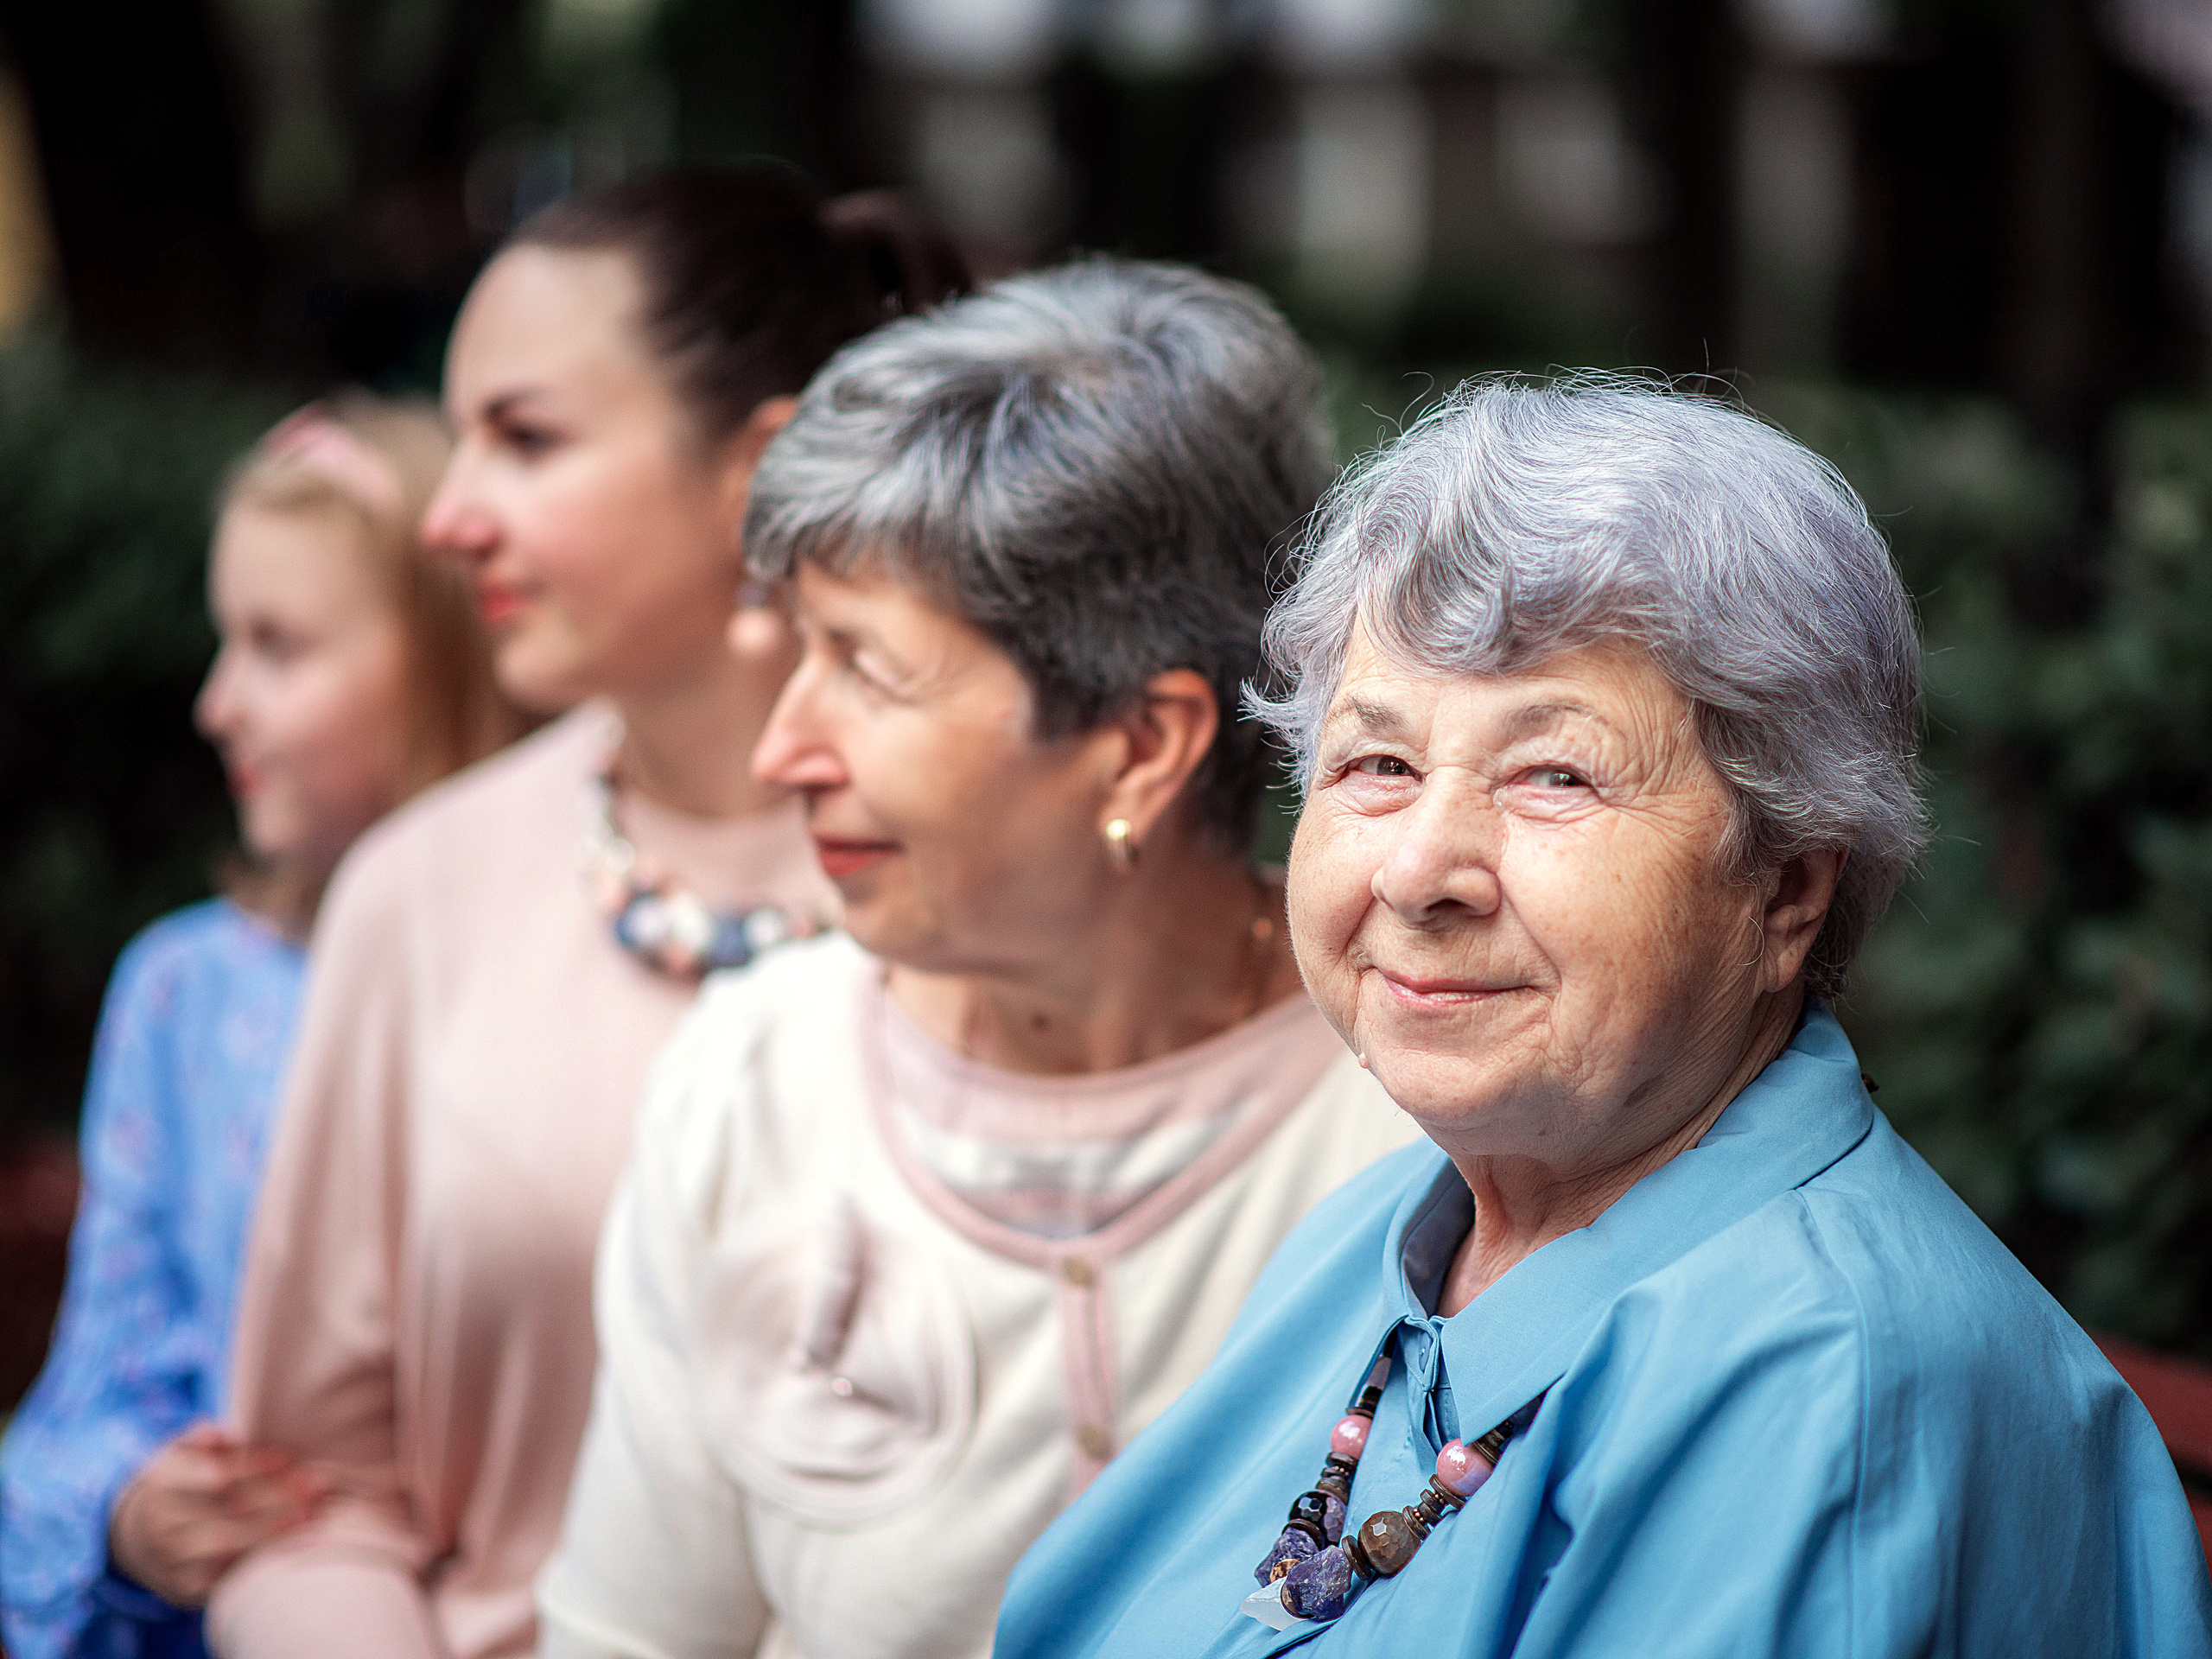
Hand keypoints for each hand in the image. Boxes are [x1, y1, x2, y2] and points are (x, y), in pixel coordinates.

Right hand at [108, 1423, 326, 1605]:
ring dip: (274, 1529)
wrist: (150, 1538)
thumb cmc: (186, 1482)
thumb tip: (214, 1433)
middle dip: (275, 1496)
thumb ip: (200, 1439)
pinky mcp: (187, 1586)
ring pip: (225, 1543)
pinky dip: (260, 1559)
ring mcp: (172, 1557)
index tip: (287, 1459)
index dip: (252, 1466)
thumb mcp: (184, 1454)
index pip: (209, 1472)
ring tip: (313, 1514)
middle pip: (224, 1508)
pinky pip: (224, 1575)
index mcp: (163, 1481)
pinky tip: (295, 1547)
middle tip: (317, 1485)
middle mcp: (162, 1522)